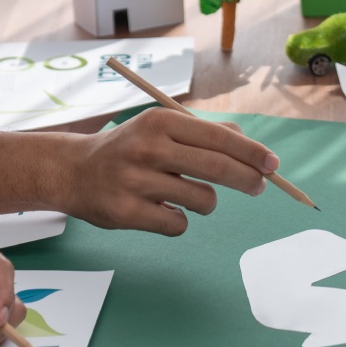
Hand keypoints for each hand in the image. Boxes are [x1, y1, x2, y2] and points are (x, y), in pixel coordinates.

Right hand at [57, 108, 279, 235]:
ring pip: (203, 200)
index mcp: (160, 122)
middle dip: (248, 180)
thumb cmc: (130, 149)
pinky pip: (179, 224)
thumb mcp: (161, 128)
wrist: (72, 171)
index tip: (273, 165)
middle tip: (259, 187)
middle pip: (218, 169)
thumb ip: (205, 134)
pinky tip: (162, 210)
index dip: (252, 154)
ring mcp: (135, 181)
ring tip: (189, 195)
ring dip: (206, 202)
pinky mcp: (127, 213)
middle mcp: (147, 148)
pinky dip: (179, 221)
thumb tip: (251, 145)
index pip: (219, 138)